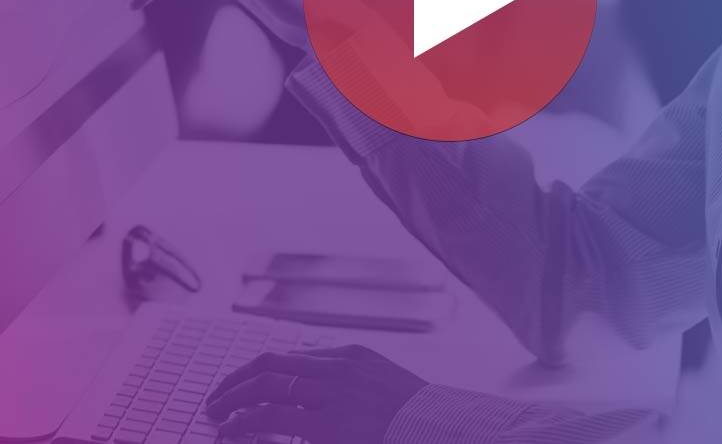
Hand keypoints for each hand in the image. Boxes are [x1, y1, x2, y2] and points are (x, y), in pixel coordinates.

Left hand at [205, 345, 427, 443]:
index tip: (238, 387)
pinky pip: (275, 419)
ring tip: (215, 416)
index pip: (289, 356)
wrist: (440, 429)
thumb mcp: (380, 386)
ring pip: (267, 388)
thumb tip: (308, 389)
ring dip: (234, 401)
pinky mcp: (330, 425)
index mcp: (349, 355)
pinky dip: (246, 423)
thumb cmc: (411, 418)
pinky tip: (232, 431)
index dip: (256, 371)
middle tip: (214, 401)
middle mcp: (338, 367)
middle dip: (236, 382)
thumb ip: (347, 382)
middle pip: (271, 365)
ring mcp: (334, 394)